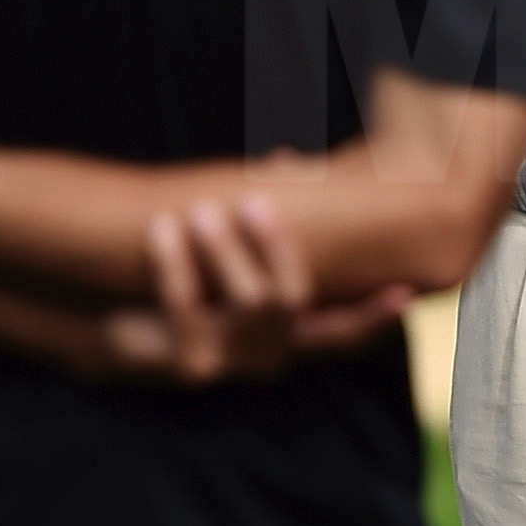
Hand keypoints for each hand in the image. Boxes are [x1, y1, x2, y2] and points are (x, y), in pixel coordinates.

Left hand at [94, 193, 413, 383]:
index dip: (376, 317)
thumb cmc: (190, 283)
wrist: (120, 327)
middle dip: (277, 247)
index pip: (346, 332)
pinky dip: (175, 263)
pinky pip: (189, 307)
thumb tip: (283, 160)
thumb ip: (267, 226)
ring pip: (247, 302)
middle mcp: (274, 355)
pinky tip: (162, 227)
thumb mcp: (235, 258)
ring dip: (224, 250)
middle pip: (293, 299)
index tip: (405, 295)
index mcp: (294, 333)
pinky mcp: (190, 365)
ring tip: (201, 210)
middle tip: (255, 202)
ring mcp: (235, 364)